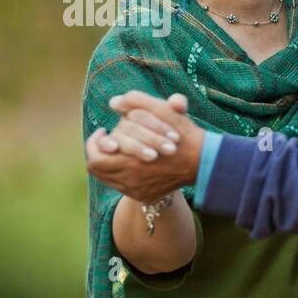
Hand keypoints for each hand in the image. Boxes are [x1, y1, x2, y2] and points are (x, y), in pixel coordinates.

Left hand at [85, 92, 203, 202]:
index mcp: (130, 162)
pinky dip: (121, 172)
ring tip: (117, 147)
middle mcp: (131, 181)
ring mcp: (137, 191)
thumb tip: (114, 102)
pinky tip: (130, 158)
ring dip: (108, 162)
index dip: (94, 143)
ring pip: (108, 179)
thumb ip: (137, 101)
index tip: (103, 130)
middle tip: (107, 139)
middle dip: (99, 152)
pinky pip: (122, 186)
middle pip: (98, 170)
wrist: (202, 161)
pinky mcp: (145, 196)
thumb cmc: (183, 133)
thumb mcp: (163, 111)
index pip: (95, 158)